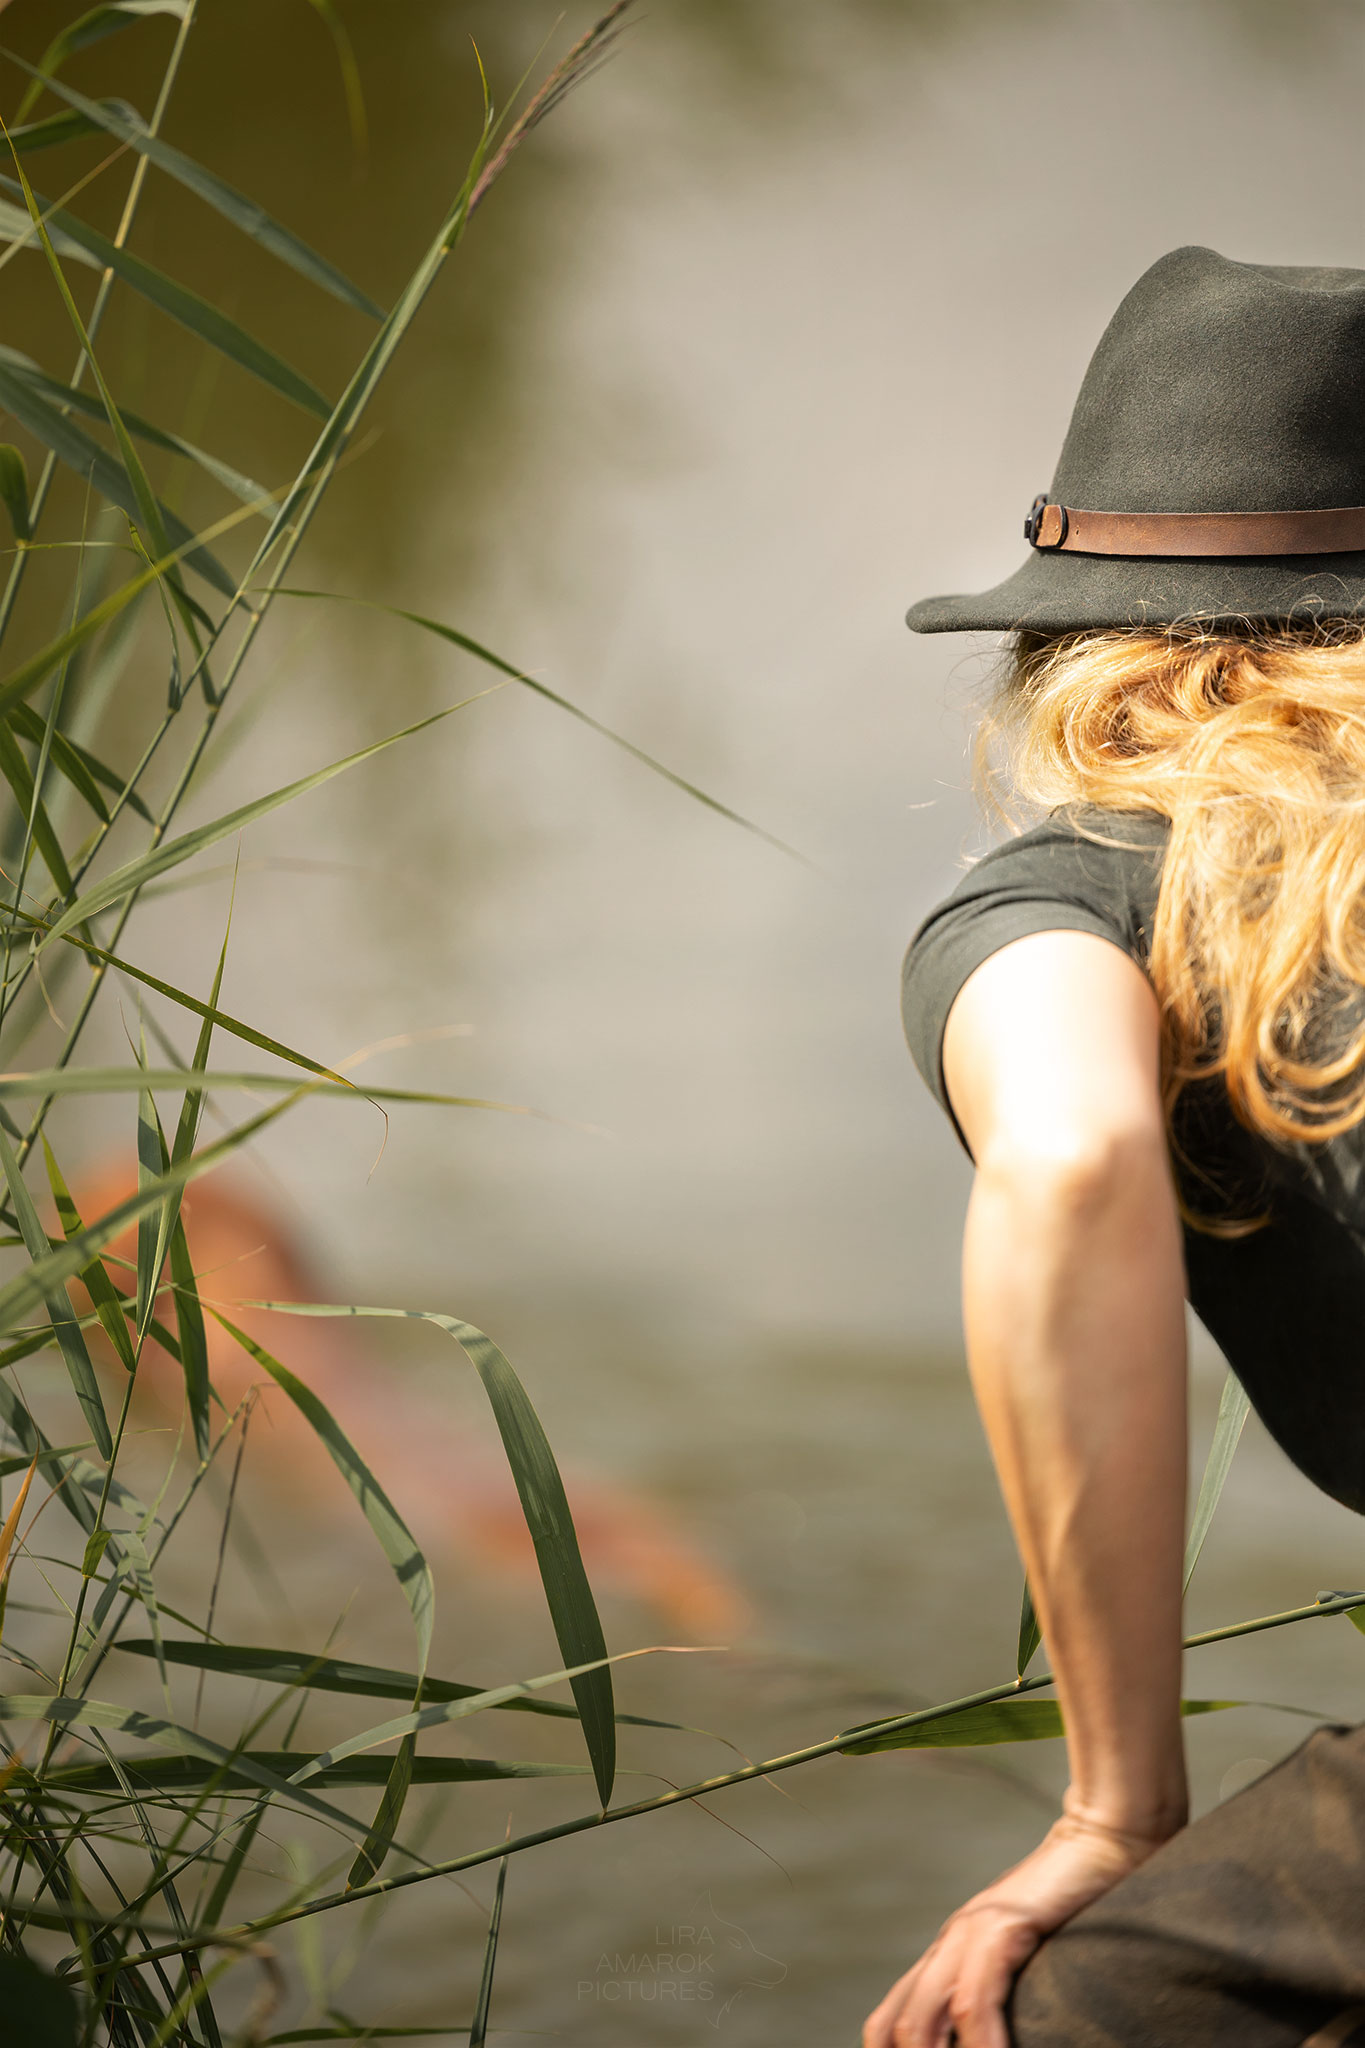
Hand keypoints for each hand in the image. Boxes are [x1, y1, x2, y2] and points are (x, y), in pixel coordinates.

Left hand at [862, 1805, 1177, 2047]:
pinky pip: (973, 2001)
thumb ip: (1003, 1993)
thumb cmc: (1080, 1908)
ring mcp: (970, 1933)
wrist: (1104, 1839)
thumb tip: (994, 2033)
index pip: (889, 2024)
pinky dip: (980, 2044)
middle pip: (894, 2028)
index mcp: (948, 1957)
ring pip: (920, 2019)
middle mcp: (948, 1945)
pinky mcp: (1002, 1926)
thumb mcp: (1027, 1959)